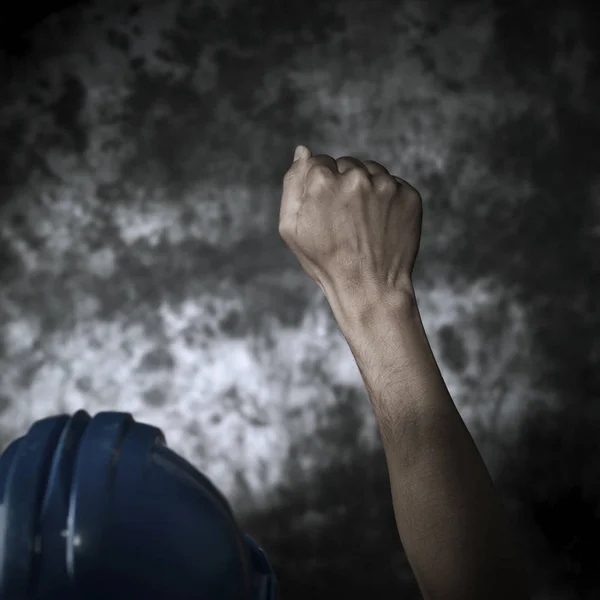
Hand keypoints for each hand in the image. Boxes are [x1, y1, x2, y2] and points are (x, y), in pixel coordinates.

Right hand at [279, 145, 422, 310]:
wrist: (369, 288)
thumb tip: (302, 150)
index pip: (318, 162)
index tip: (325, 210)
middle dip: (343, 184)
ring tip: (363, 224)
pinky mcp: (409, 195)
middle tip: (344, 220)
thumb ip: (293, 183)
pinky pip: (394, 185)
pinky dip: (387, 200)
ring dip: (366, 189)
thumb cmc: (325, 261)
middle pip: (346, 165)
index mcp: (323, 181)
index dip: (319, 187)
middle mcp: (356, 177)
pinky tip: (380, 225)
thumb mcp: (291, 227)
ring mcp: (386, 185)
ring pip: (371, 172)